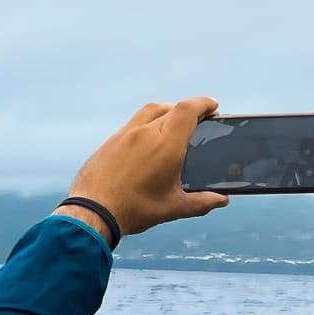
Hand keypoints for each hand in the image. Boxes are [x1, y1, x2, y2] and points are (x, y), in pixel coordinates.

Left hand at [62, 97, 230, 237]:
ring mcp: (124, 134)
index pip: (187, 110)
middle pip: (170, 108)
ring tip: (173, 126)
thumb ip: (201, 202)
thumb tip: (221, 199)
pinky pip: (133, 124)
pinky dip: (146, 124)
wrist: (92, 211)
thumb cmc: (134, 208)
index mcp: (166, 144)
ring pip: (149, 112)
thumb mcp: (174, 207)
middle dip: (187, 110)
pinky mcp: (110, 141)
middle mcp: (145, 132)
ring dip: (165, 113)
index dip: (203, 103)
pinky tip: (148, 142)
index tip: (213, 106)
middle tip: (197, 120)